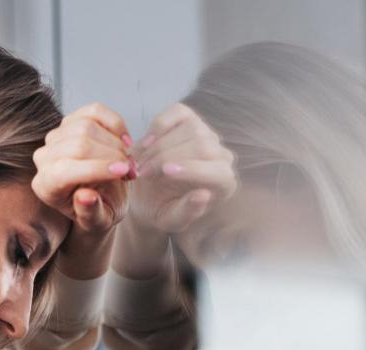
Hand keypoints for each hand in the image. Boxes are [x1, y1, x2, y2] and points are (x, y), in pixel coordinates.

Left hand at [32, 102, 133, 235]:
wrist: (100, 196)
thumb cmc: (97, 210)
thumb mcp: (98, 222)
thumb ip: (90, 214)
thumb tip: (86, 197)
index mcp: (45, 186)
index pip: (64, 171)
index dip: (97, 169)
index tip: (125, 172)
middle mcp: (44, 158)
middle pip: (78, 145)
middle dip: (112, 156)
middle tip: (132, 172)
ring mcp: (56, 136)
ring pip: (87, 127)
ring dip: (116, 144)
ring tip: (129, 162)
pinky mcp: (72, 120)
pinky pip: (95, 111)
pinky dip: (116, 124)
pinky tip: (125, 142)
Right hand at [130, 102, 237, 233]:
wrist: (148, 197)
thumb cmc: (163, 210)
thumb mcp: (171, 221)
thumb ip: (187, 212)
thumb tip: (203, 195)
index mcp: (223, 185)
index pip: (219, 172)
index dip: (193, 169)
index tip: (165, 171)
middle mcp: (221, 157)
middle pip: (202, 146)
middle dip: (167, 157)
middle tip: (143, 172)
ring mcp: (206, 134)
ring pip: (190, 128)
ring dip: (159, 145)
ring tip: (142, 163)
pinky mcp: (189, 119)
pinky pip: (178, 112)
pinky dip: (159, 125)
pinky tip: (146, 143)